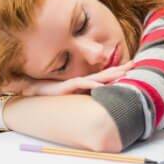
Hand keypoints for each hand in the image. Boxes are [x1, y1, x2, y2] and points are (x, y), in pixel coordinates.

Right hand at [4, 62, 133, 95]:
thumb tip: (97, 99)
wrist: (29, 93)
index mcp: (84, 83)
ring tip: (122, 73)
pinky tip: (100, 87)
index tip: (132, 66)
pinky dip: (91, 85)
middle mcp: (81, 81)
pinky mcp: (66, 87)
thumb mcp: (70, 96)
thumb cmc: (49, 96)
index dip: (118, 70)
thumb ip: (82, 96)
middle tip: (133, 64)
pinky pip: (81, 85)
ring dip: (109, 75)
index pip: (105, 76)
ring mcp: (74, 83)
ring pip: (96, 78)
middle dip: (119, 69)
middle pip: (104, 74)